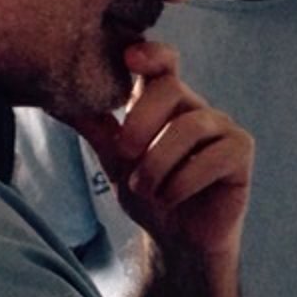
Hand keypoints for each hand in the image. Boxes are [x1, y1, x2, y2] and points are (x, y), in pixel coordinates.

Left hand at [79, 43, 250, 263]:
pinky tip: (172, 198)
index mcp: (166, 103)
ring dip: (159, 164)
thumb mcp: (114, 159)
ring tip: (147, 190)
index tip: (129, 57)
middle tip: (125, 154)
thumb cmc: (150, 197)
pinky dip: (183, 182)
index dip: (150, 53)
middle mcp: (196, 108)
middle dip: (140, 122)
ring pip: (189, 127)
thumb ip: (95, 127)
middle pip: (171, 88)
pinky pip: (213, 156)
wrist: (177, 243)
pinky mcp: (240, 153)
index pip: (163, 63)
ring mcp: (223, 128)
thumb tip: (55, 100)